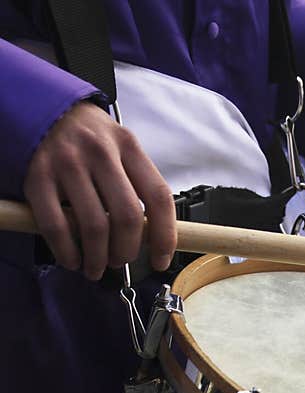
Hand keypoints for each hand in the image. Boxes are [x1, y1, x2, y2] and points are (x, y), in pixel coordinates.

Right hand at [23, 101, 175, 279]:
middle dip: (127, 251)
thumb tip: (153, 236)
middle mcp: (100, 153)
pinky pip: (56, 225)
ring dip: (98, 258)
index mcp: (129, 147)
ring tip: (96, 267)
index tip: (160, 260)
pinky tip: (71, 259)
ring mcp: (67, 164)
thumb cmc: (90, 138)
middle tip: (121, 261)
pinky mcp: (37, 177)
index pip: (159, 198)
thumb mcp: (122, 148)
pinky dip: (66, 251)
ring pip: (94, 226)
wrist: (45, 110)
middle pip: (127, 217)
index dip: (165, 236)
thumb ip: (137, 184)